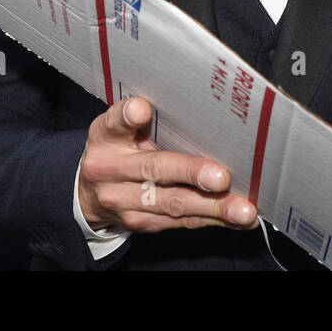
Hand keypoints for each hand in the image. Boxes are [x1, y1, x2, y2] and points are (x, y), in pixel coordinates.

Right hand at [77, 96, 256, 233]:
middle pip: (154, 169)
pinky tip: (237, 219)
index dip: (129, 116)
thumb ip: (140, 116)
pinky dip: (213, 220)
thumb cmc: (117, 149)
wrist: (89, 195)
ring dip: (212, 207)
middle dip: (192, 174)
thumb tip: (178, 105)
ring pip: (173, 204)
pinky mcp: (142, 224)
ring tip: (242, 209)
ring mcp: (126, 202)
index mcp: (106, 137)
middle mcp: (111, 171)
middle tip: (222, 178)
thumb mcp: (118, 127)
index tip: (143, 110)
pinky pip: (181, 222)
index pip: (115, 122)